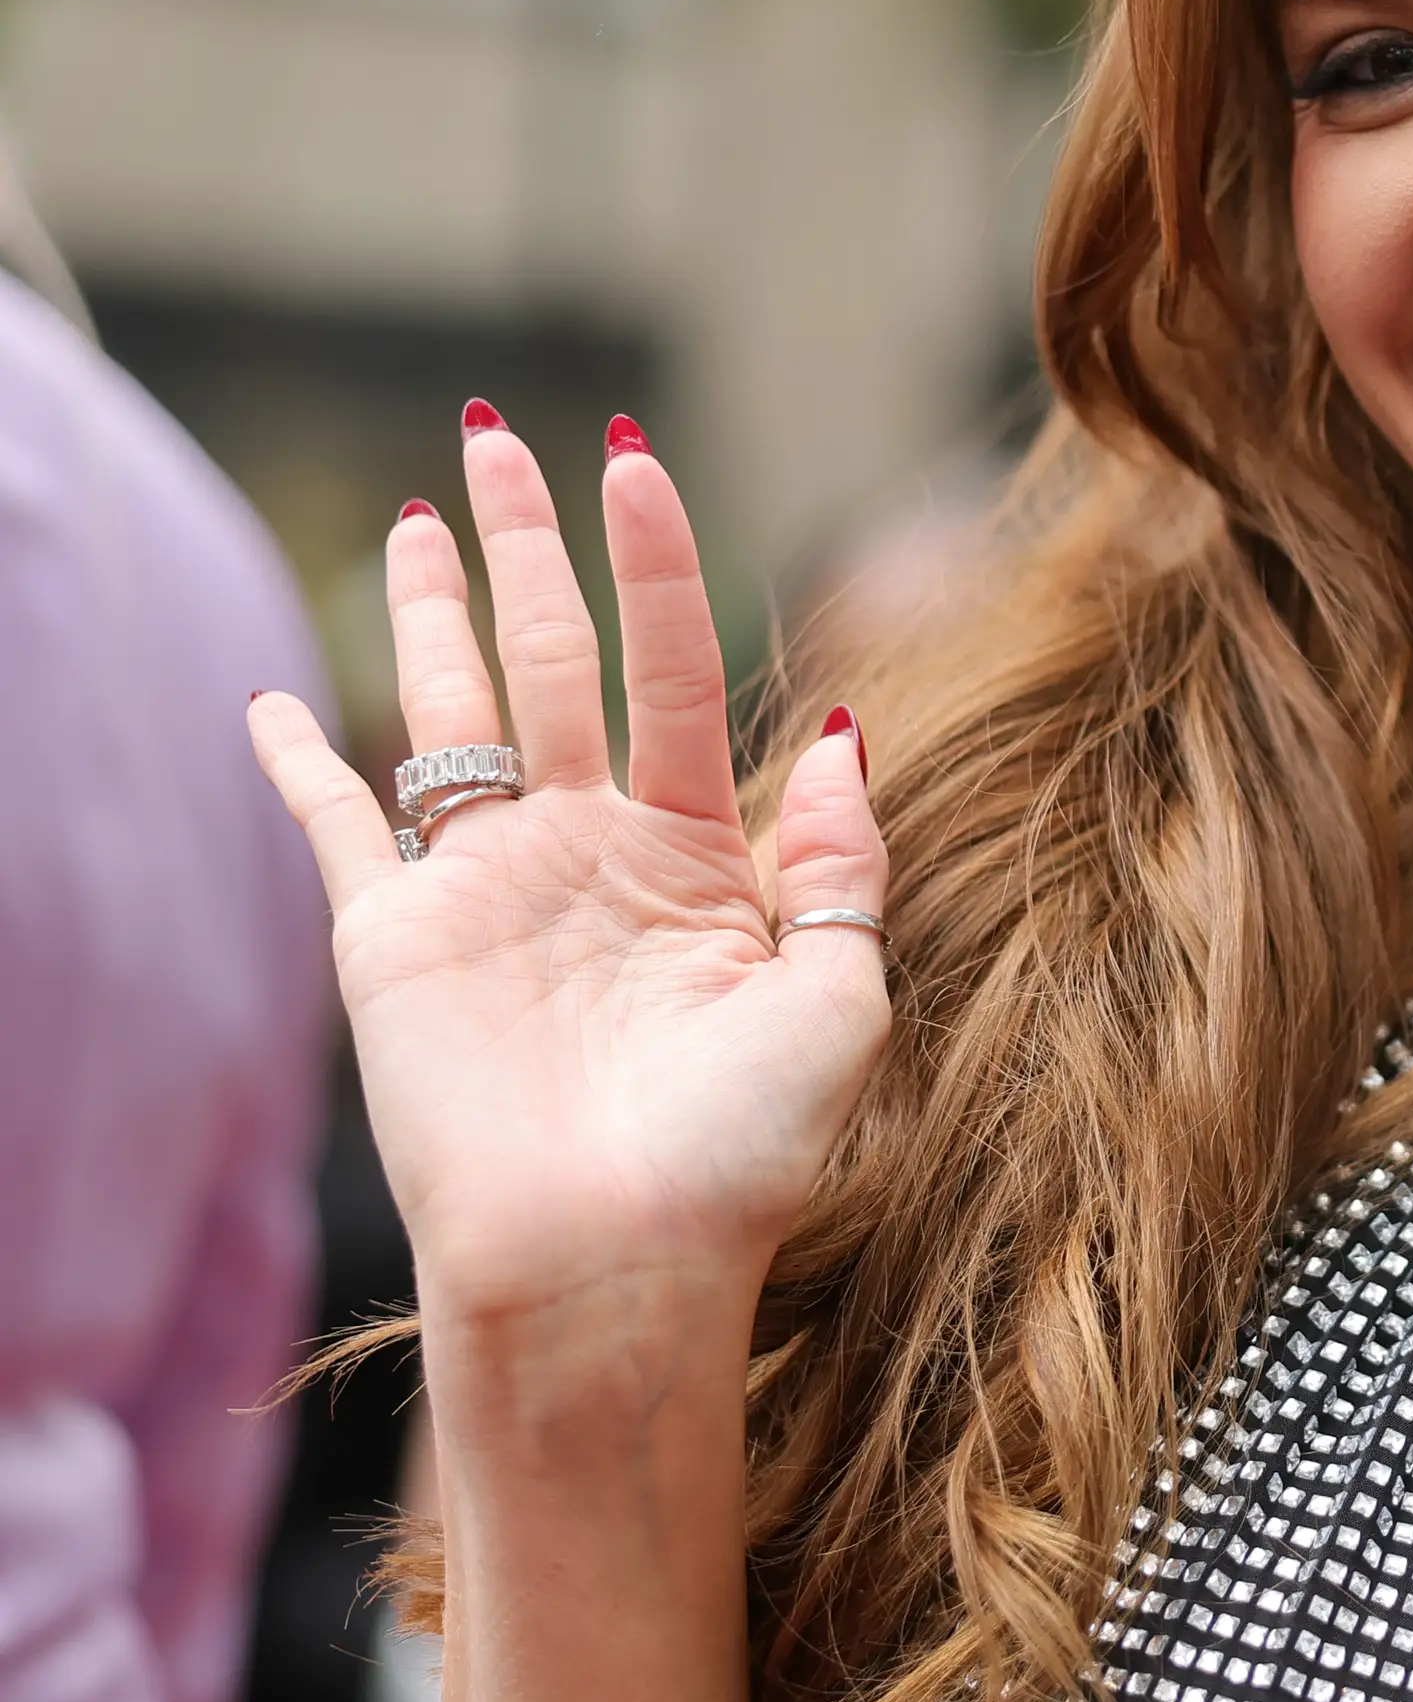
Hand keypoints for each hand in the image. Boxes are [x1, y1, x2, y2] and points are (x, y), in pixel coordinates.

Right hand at [246, 413, 891, 1341]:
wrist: (620, 1268)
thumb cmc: (743, 1155)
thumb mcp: (842, 997)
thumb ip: (841, 866)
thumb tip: (849, 739)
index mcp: (700, 860)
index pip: (676, 672)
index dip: (657, 563)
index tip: (631, 459)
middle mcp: (589, 856)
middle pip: (553, 659)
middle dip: (531, 545)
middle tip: (503, 433)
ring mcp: (487, 889)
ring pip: (451, 709)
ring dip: (437, 606)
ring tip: (430, 507)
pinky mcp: (394, 938)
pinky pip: (340, 825)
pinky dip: (301, 762)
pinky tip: (274, 700)